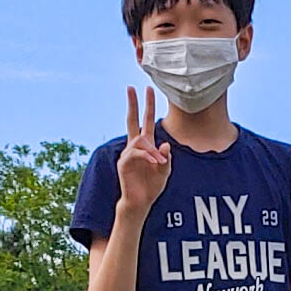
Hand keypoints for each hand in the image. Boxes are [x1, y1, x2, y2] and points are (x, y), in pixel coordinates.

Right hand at [117, 86, 171, 213]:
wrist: (141, 202)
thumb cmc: (152, 186)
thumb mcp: (165, 172)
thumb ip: (166, 159)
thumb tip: (165, 146)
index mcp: (146, 146)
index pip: (146, 121)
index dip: (147, 106)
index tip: (147, 89)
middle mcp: (135, 146)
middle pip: (132, 120)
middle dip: (133, 104)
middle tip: (132, 87)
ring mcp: (128, 154)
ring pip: (139, 140)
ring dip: (151, 150)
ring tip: (159, 163)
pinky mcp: (124, 163)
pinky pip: (135, 153)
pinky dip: (147, 156)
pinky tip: (154, 163)